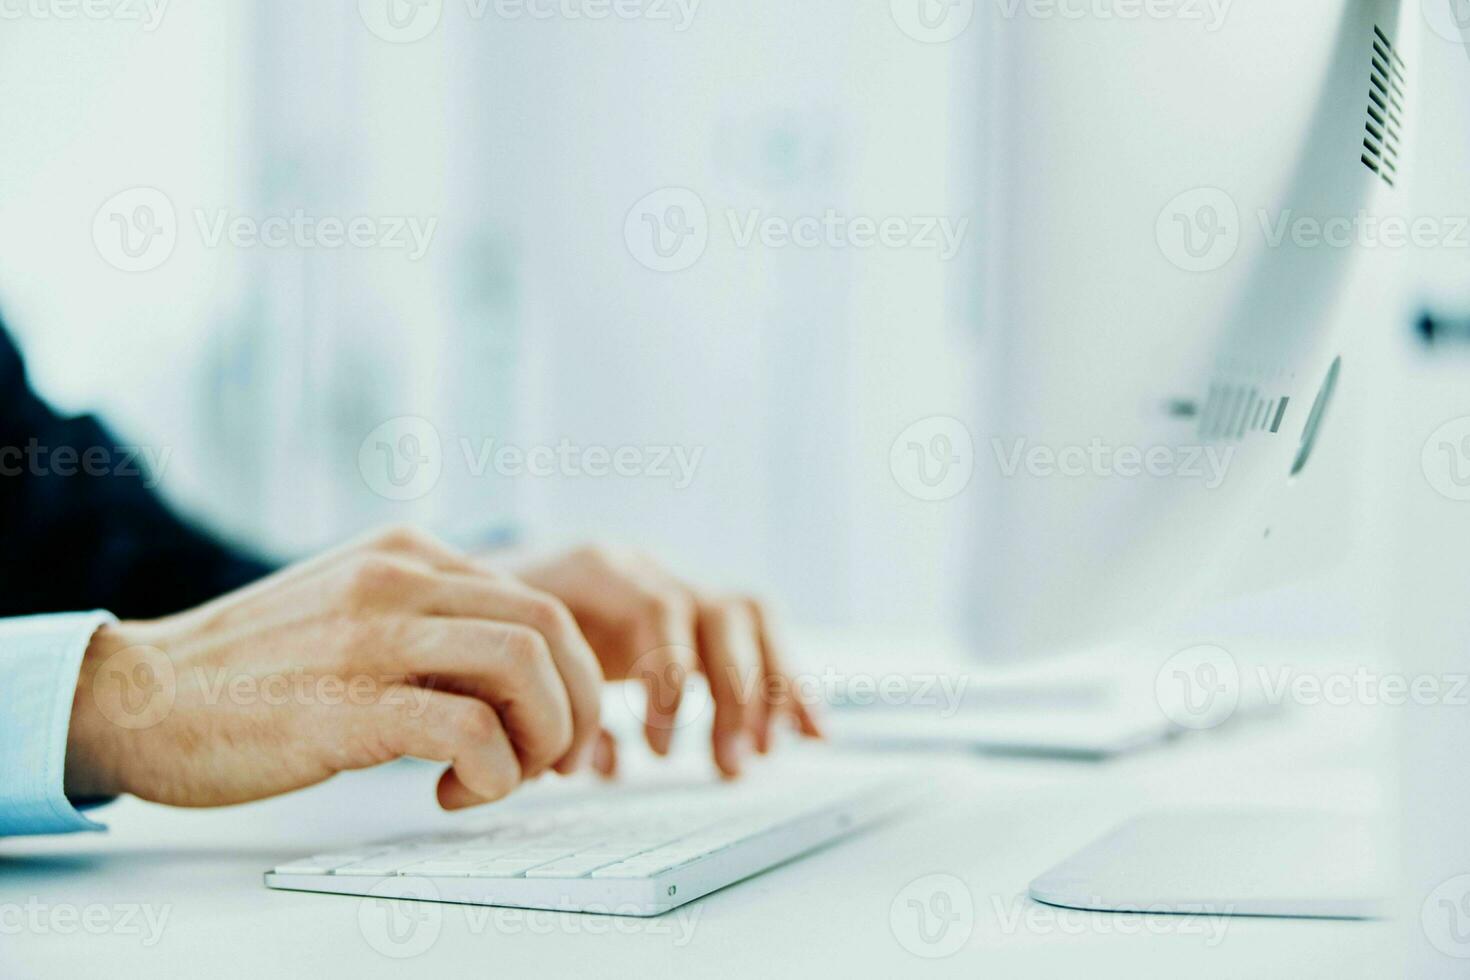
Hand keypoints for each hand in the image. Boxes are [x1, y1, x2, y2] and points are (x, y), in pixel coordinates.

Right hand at [65, 528, 602, 810]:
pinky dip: (491, 773)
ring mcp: (373, 635)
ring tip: (509, 777)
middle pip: (551, 624)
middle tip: (559, 762)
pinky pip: (471, 732)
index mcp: (408, 552)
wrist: (140, 695)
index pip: (537, 599)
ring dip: (546, 735)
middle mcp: (400, 577)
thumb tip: (519, 675)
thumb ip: (429, 621)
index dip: (569, 674)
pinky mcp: (350, 703)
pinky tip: (450, 794)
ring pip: (527, 664)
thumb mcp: (353, 610)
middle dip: (580, 703)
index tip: (552, 732)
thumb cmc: (252, 670)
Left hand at [509, 546, 821, 777]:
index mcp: (598, 570)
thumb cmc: (492, 631)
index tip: (657, 749)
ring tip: (757, 757)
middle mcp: (649, 570)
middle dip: (732, 694)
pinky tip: (812, 735)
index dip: (668, 677)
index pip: (657, 607)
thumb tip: (585, 769)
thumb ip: (533, 710)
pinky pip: (761, 640)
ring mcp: (678, 586)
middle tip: (727, 765)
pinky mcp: (697, 617)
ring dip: (766, 690)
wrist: (489, 590)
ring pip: (750, 620)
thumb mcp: (498, 657)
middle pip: (719, 612)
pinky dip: (790, 687)